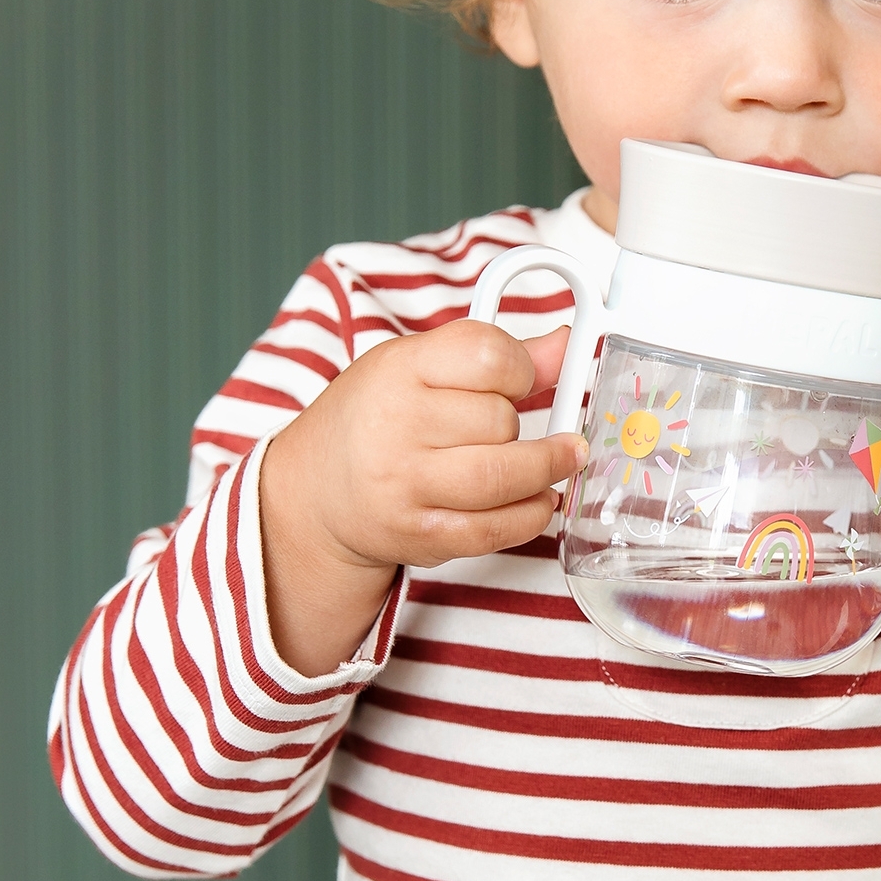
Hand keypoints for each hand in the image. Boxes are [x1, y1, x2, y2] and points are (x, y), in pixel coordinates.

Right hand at [258, 322, 585, 675]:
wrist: (314, 492)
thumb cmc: (372, 419)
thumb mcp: (419, 367)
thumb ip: (493, 357)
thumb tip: (565, 346)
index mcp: (399, 369)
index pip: (488, 355)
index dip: (521, 367)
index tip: (522, 380)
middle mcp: (396, 426)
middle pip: (500, 420)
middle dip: (523, 424)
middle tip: (516, 427)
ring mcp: (406, 486)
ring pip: (505, 476)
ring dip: (546, 469)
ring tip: (561, 459)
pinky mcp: (420, 535)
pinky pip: (494, 529)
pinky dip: (530, 515)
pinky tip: (537, 499)